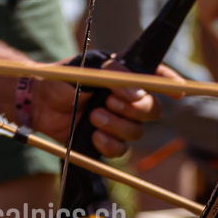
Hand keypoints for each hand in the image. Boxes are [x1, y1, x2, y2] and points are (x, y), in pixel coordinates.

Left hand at [32, 59, 158, 156]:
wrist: (39, 102)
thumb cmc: (63, 78)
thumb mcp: (88, 67)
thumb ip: (115, 74)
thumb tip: (137, 92)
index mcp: (124, 75)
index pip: (155, 76)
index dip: (170, 83)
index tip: (177, 90)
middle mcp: (126, 98)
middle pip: (152, 109)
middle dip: (134, 108)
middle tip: (109, 101)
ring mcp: (117, 120)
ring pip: (137, 131)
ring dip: (117, 126)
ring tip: (94, 117)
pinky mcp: (106, 140)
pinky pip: (121, 149)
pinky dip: (109, 144)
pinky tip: (94, 135)